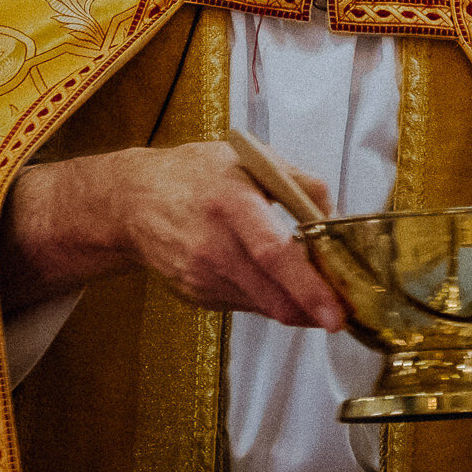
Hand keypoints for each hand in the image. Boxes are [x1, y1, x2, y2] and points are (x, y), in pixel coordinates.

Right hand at [0, 141, 346, 328]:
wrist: (132, 201)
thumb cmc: (195, 175)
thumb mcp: (249, 159)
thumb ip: (300, 182)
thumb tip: (336, 218)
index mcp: (231, 202)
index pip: (274, 253)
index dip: (308, 287)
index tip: (336, 312)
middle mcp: (213, 245)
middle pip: (272, 295)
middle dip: (312, 310)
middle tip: (340, 311)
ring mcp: (201, 276)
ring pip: (265, 307)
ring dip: (293, 304)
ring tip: (306, 285)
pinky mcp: (197, 295)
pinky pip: (247, 306)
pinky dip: (267, 298)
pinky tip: (264, 276)